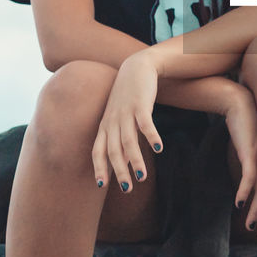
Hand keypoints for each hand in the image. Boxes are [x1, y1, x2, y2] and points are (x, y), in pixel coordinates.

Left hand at [92, 52, 161, 192]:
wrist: (135, 68)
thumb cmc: (127, 97)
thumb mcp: (118, 118)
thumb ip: (118, 138)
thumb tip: (121, 163)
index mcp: (105, 126)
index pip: (97, 150)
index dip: (99, 167)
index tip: (102, 186)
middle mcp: (113, 121)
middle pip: (113, 150)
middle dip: (118, 171)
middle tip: (126, 189)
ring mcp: (126, 113)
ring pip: (128, 141)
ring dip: (134, 160)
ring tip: (142, 176)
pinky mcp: (141, 105)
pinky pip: (145, 124)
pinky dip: (151, 137)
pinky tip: (158, 149)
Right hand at [224, 85, 256, 238]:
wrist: (238, 100)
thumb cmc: (244, 123)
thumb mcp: (252, 144)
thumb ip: (254, 159)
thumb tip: (251, 176)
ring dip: (256, 209)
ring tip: (251, 227)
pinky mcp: (251, 150)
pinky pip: (250, 175)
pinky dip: (245, 190)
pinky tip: (239, 203)